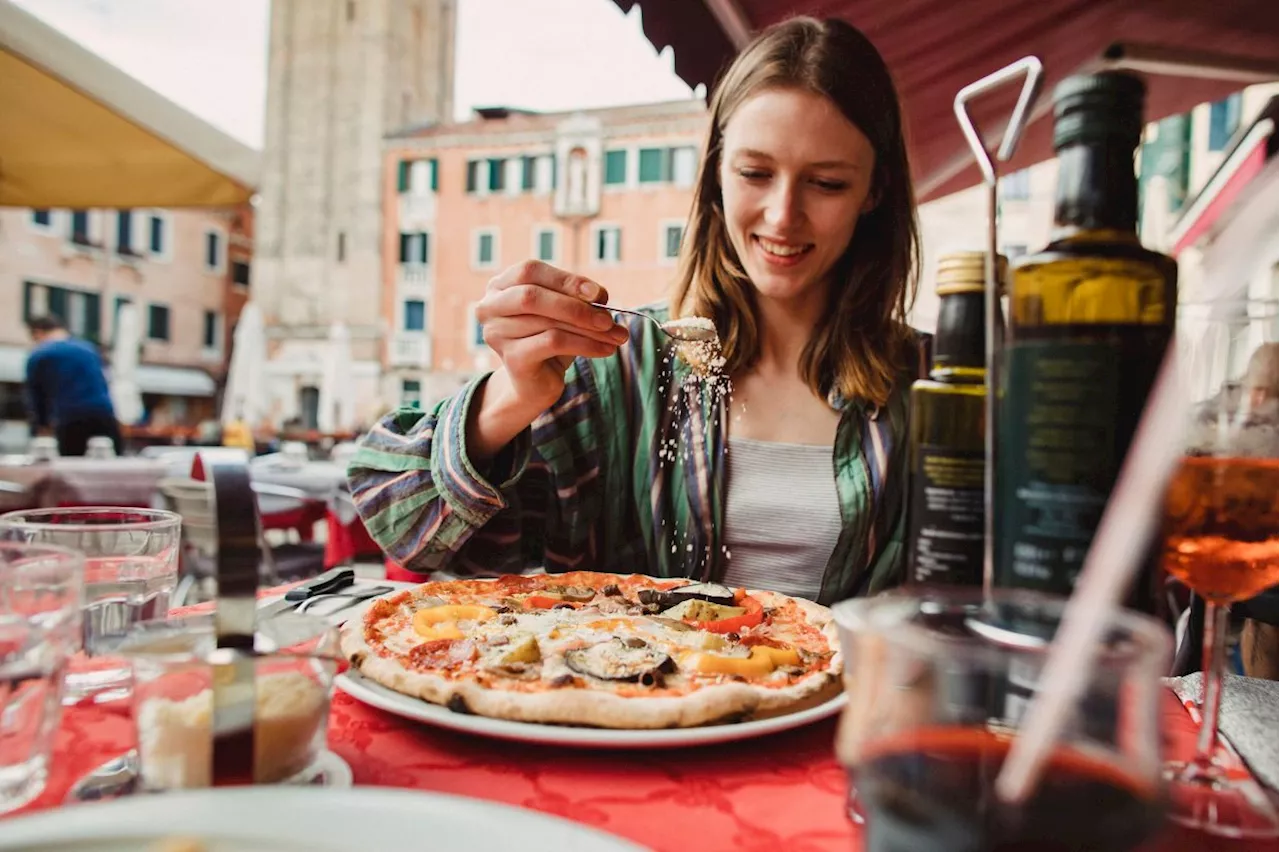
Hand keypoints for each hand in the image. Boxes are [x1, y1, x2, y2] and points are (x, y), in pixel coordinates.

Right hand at [476, 260, 627, 408]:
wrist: (534, 384)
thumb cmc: (549, 340)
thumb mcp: (563, 313)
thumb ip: (577, 299)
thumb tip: (599, 296)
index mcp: (500, 286)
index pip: (530, 271)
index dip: (566, 280)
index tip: (600, 294)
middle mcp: (490, 307)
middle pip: (532, 296)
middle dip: (576, 306)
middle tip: (609, 319)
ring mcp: (496, 334)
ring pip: (548, 322)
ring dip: (589, 330)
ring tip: (616, 336)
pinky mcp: (511, 358)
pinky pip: (553, 343)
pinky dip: (585, 345)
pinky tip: (606, 350)